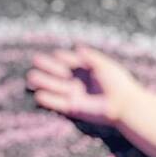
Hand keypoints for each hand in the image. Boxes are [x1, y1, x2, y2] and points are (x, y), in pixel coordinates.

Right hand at [24, 44, 143, 126]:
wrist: (124, 104)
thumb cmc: (118, 83)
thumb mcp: (105, 66)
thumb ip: (91, 57)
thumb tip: (78, 48)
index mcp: (86, 70)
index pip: (70, 61)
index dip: (63, 57)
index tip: (57, 55)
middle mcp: (79, 82)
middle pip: (59, 73)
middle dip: (47, 67)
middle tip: (36, 61)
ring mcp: (75, 95)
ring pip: (55, 87)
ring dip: (43, 82)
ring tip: (30, 77)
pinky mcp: (74, 108)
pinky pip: (58, 104)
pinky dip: (48, 100)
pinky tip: (38, 95)